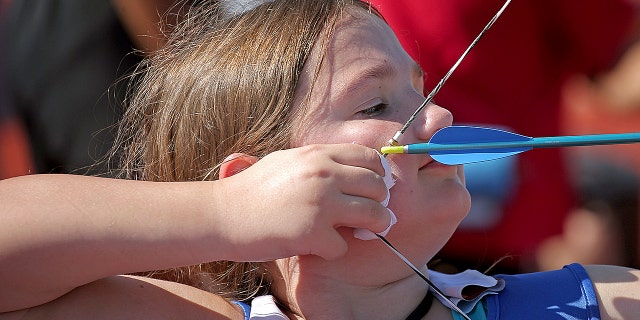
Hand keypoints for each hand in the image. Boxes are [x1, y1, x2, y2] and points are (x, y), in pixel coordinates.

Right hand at [213, 144, 391, 260]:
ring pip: (374, 215)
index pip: (369, 157)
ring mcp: (320, 203)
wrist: (222, 214)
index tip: (374, 187)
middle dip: (380, 203)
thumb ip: (320, 163)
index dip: (378, 174)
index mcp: (318, 154)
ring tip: (359, 232)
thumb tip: (351, 172)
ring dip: (371, 227)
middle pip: (377, 186)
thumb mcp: (288, 162)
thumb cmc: (252, 190)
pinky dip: (333, 250)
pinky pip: (343, 246)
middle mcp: (324, 174)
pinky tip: (318, 247)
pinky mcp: (313, 233)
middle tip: (372, 215)